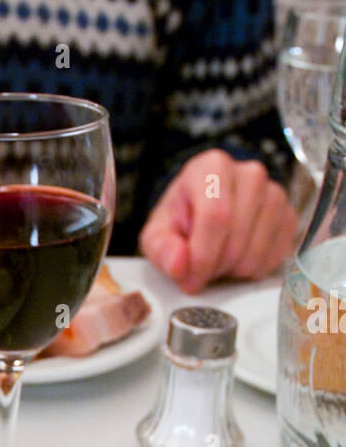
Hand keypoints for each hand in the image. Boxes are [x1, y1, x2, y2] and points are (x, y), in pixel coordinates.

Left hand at [139, 150, 298, 292]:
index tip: (189, 279)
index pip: (216, 217)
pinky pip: (273, 260)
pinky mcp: (289, 217)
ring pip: (255, 254)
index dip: (201, 258)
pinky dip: (251, 270)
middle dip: (213, 267)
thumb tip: (178, 265)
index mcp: (213, 167)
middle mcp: (250, 175)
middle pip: (236, 240)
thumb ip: (161, 249)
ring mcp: (275, 195)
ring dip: (231, 270)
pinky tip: (236, 258)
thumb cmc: (181, 220)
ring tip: (217, 260)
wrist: (205, 213)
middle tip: (200, 270)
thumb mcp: (158, 233)